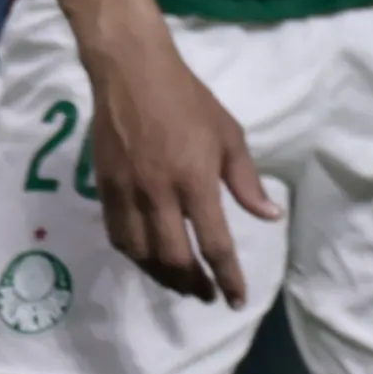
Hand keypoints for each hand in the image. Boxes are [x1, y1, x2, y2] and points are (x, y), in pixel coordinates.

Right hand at [83, 26, 277, 305]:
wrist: (131, 74)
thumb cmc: (189, 102)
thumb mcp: (230, 136)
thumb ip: (246, 181)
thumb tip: (269, 217)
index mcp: (195, 181)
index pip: (214, 243)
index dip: (227, 276)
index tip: (237, 299)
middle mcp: (158, 193)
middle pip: (173, 257)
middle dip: (193, 284)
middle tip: (207, 296)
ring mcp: (126, 192)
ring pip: (141, 252)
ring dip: (162, 276)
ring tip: (181, 284)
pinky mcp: (102, 187)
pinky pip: (116, 233)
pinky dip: (134, 254)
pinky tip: (148, 259)